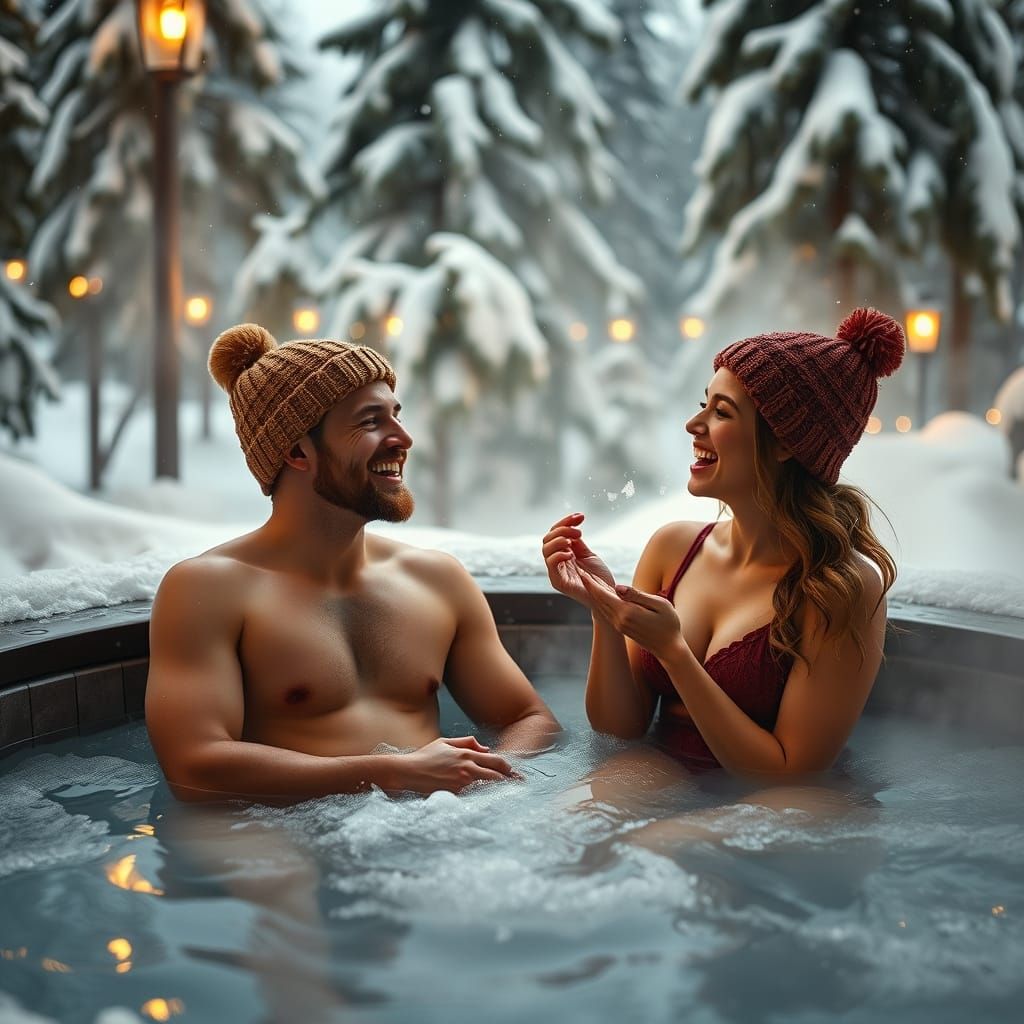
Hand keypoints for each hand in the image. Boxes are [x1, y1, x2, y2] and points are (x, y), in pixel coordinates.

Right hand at [400, 736, 521, 793]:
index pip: (496, 760)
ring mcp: (462, 782)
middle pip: (497, 774)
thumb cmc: (424, 757)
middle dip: (510, 780)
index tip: (513, 773)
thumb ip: (467, 742)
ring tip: (510, 794)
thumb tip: (484, 748)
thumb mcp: (445, 742)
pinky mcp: (455, 794)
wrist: (406, 772)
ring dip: (500, 790)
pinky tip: (492, 802)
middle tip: (519, 785)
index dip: (507, 768)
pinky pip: (475, 797)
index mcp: (466, 754)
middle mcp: (467, 767)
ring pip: (489, 786)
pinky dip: (484, 798)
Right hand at [541, 512, 614, 608]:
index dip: (565, 522)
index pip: (555, 534)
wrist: (609, 597)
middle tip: (579, 531)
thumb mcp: (588, 555)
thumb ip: (577, 543)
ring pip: (546, 550)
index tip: (581, 516)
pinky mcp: (559, 582)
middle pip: (547, 539)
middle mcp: (557, 563)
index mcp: (562, 555)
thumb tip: (571, 528)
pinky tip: (571, 553)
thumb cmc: (599, 578)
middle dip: (562, 529)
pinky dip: (559, 555)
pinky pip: (551, 565)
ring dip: (559, 540)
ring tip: (573, 540)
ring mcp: (556, 572)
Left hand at [580, 575, 688, 663]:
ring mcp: (619, 625)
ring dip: (594, 594)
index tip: (582, 573)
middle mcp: (619, 620)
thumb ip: (637, 595)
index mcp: (626, 612)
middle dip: (590, 587)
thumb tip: (618, 586)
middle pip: (599, 601)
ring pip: (602, 607)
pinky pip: (607, 612)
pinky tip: (601, 595)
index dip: (592, 583)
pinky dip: (601, 602)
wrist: (669, 649)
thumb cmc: (669, 624)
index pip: (604, 595)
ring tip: (588, 581)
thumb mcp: (658, 604)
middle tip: (580, 572)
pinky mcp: (622, 628)